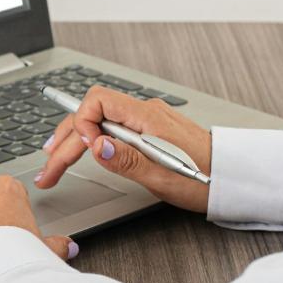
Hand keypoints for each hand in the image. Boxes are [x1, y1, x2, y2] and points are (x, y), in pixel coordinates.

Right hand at [35, 86, 212, 212]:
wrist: (234, 178)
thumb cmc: (206, 179)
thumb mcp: (163, 177)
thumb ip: (126, 160)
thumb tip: (94, 146)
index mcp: (147, 118)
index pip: (97, 103)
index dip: (81, 126)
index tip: (81, 152)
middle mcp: (145, 113)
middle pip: (92, 115)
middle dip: (64, 141)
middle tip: (48, 171)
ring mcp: (147, 121)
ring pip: (99, 122)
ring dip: (73, 141)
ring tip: (53, 161)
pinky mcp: (150, 131)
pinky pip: (112, 128)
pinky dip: (91, 141)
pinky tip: (80, 151)